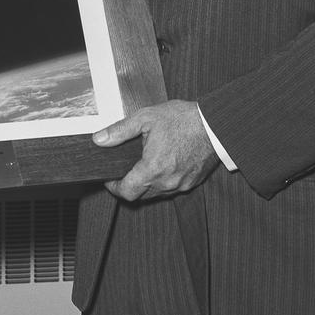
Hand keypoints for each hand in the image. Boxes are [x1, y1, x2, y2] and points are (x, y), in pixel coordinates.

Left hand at [93, 100, 219, 202]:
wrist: (215, 124)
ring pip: (156, 194)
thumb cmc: (183, 119)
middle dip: (130, 185)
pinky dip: (164, 181)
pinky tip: (164, 164)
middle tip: (126, 170)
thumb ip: (120, 131)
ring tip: (145, 164)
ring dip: (147, 184)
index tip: (110, 179)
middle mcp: (167, 182)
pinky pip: (172, 189)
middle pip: (140, 196)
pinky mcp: (193, 183)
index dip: (114, 188)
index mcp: (153, 168)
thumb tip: (99, 139)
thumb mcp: (146, 118)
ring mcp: (182, 185)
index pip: (126, 192)